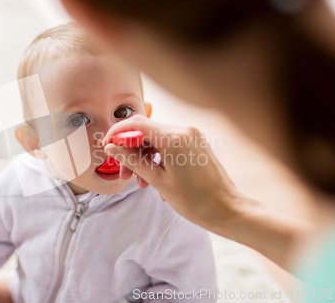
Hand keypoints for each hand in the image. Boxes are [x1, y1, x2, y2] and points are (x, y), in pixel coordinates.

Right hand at [103, 115, 241, 231]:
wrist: (227, 210)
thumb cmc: (197, 200)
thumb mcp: (158, 180)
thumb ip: (133, 161)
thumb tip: (112, 148)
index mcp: (174, 138)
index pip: (136, 124)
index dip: (117, 134)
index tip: (107, 145)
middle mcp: (184, 131)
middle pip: (146, 132)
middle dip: (130, 151)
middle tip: (123, 172)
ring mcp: (192, 137)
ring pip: (157, 140)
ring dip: (143, 158)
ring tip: (139, 182)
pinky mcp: (196, 145)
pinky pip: (169, 146)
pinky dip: (158, 159)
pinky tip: (155, 179)